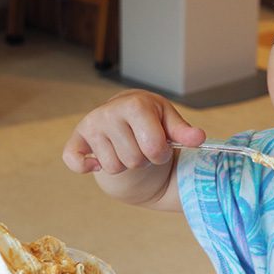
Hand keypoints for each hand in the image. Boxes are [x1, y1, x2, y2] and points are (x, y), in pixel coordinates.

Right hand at [63, 90, 204, 175]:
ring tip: (127, 147)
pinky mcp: (76, 139)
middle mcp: (108, 113)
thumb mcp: (169, 121)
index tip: (160, 146)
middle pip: (134, 160)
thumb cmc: (152, 118)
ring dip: (125, 165)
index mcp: (134, 105)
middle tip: (141, 146)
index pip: (153, 147)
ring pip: (114, 168)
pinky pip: (75, 163)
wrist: (127, 113)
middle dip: (143, 159)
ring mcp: (90, 126)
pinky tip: (98, 160)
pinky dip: (88, 167)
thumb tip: (198, 138)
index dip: (161, 153)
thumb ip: (183, 131)